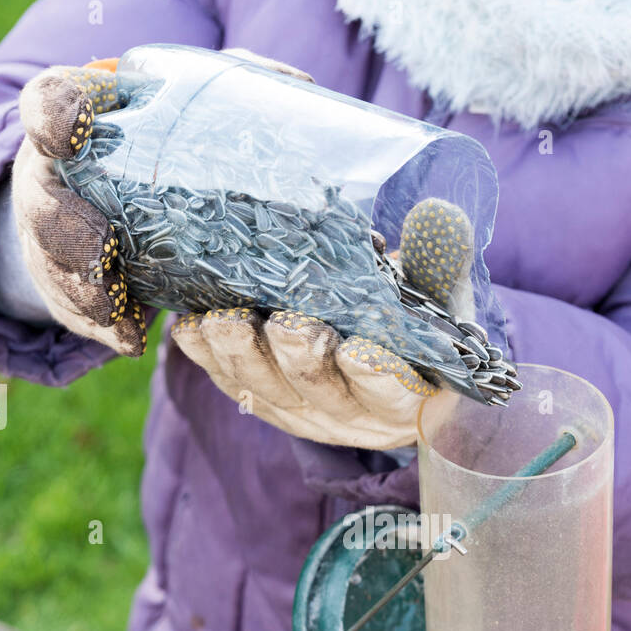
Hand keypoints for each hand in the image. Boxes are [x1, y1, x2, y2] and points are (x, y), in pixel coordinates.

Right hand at [11, 50, 313, 358]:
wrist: (130, 195)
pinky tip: (129, 339)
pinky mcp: (70, 283)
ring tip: (113, 310)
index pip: (49, 102)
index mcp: (81, 118)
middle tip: (101, 250)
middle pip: (41, 197)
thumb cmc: (170, 141)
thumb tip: (303, 89)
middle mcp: (56, 174)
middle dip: (63, 227)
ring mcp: (56, 233)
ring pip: (49, 263)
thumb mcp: (197, 104)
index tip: (70, 133)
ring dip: (79, 289)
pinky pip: (74, 310)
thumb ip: (236, 88)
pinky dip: (103, 327)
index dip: (53, 115)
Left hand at [172, 198, 476, 448]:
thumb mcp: (439, 297)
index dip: (373, 373)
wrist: (379, 351)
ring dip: (242, 353)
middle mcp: (347, 415)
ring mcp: (298, 410)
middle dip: (297, 356)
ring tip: (228, 318)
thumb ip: (439, 264)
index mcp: (403, 398)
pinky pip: (226, 380)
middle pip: (316, 389)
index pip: (389, 391)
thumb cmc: (414, 324)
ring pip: (263, 388)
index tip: (357, 348)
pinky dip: (205, 355)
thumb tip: (438, 215)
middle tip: (287, 323)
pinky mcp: (258, 398)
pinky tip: (190, 324)